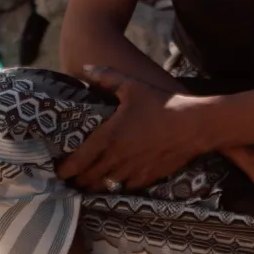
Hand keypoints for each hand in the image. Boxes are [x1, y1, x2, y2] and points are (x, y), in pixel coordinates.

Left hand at [56, 66, 204, 192]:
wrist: (195, 126)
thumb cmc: (162, 104)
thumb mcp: (132, 86)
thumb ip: (106, 77)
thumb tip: (85, 67)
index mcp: (109, 137)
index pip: (78, 160)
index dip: (65, 169)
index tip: (58, 172)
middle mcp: (117, 158)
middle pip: (88, 179)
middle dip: (77, 180)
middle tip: (70, 179)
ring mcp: (133, 171)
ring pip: (105, 186)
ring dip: (95, 185)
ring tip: (88, 183)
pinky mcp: (148, 177)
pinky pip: (126, 186)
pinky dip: (117, 185)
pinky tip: (116, 180)